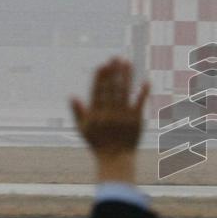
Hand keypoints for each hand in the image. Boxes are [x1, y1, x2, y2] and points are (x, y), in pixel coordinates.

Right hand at [71, 58, 149, 183]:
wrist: (115, 159)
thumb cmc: (98, 144)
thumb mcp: (83, 129)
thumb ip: (77, 112)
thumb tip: (72, 96)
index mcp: (95, 114)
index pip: (98, 91)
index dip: (100, 77)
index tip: (103, 64)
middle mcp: (109, 113)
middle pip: (111, 88)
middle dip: (113, 72)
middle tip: (116, 58)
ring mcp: (123, 116)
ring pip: (125, 92)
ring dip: (126, 76)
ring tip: (127, 63)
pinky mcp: (136, 121)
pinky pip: (139, 103)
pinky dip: (143, 92)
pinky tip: (145, 81)